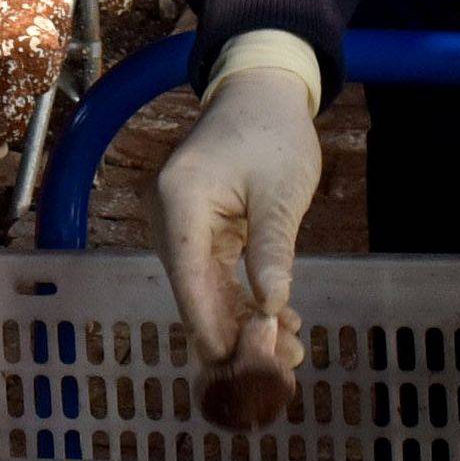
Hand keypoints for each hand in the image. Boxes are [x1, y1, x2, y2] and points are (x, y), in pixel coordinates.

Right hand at [154, 34, 322, 408]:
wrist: (259, 92)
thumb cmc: (272, 133)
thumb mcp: (281, 193)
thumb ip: (272, 250)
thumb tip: (273, 307)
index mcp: (180, 202)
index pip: (191, 281)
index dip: (214, 329)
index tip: (241, 368)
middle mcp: (167, 218)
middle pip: (195, 294)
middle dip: (237, 333)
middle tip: (284, 365)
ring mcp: (178, 226)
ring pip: (205, 291)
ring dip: (243, 322)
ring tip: (292, 349)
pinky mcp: (194, 231)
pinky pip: (213, 276)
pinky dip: (242, 300)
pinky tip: (278, 321)